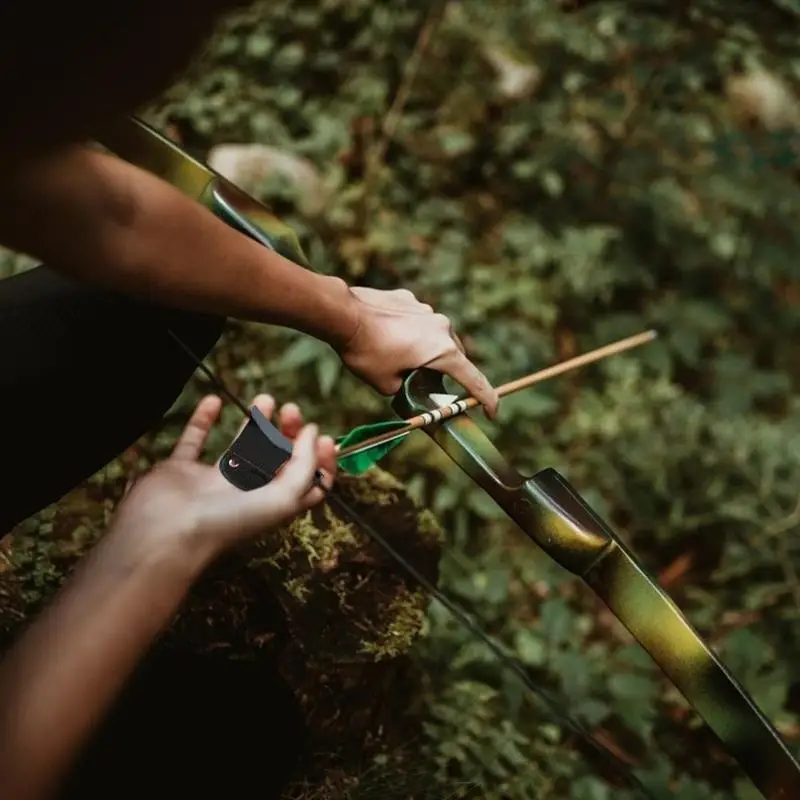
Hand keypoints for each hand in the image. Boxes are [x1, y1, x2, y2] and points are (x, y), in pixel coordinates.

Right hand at [112, 394, 335, 556]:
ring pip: (240, 446)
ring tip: (266, 399)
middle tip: (291, 410)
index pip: (306, 482)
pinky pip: (193, 441)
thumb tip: (313, 434)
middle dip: (289, 433)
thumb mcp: (282, 499)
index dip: (318, 460)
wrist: (164, 533)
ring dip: (256, 422)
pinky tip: (213, 401)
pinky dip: (202, 420)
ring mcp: (212, 482)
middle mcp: (245, 495)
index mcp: (272, 506)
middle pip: (277, 459)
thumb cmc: (225, 523)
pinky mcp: (181, 471)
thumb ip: (303, 465)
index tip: (322, 435)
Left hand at [337, 287, 498, 416]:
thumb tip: (410, 389)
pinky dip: (411, 333)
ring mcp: (426, 310)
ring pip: (436, 337)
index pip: (474, 380)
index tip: (492, 413)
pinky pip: (417, 321)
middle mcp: (442, 327)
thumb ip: (406, 391)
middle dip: (448, 374)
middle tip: (431, 387)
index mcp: (443, 352)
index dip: (486, 400)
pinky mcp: (409, 300)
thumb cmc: (366, 352)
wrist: (343, 314)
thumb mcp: (387, 385)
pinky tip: (387, 338)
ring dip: (427, 351)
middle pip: (455, 357)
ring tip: (400, 360)